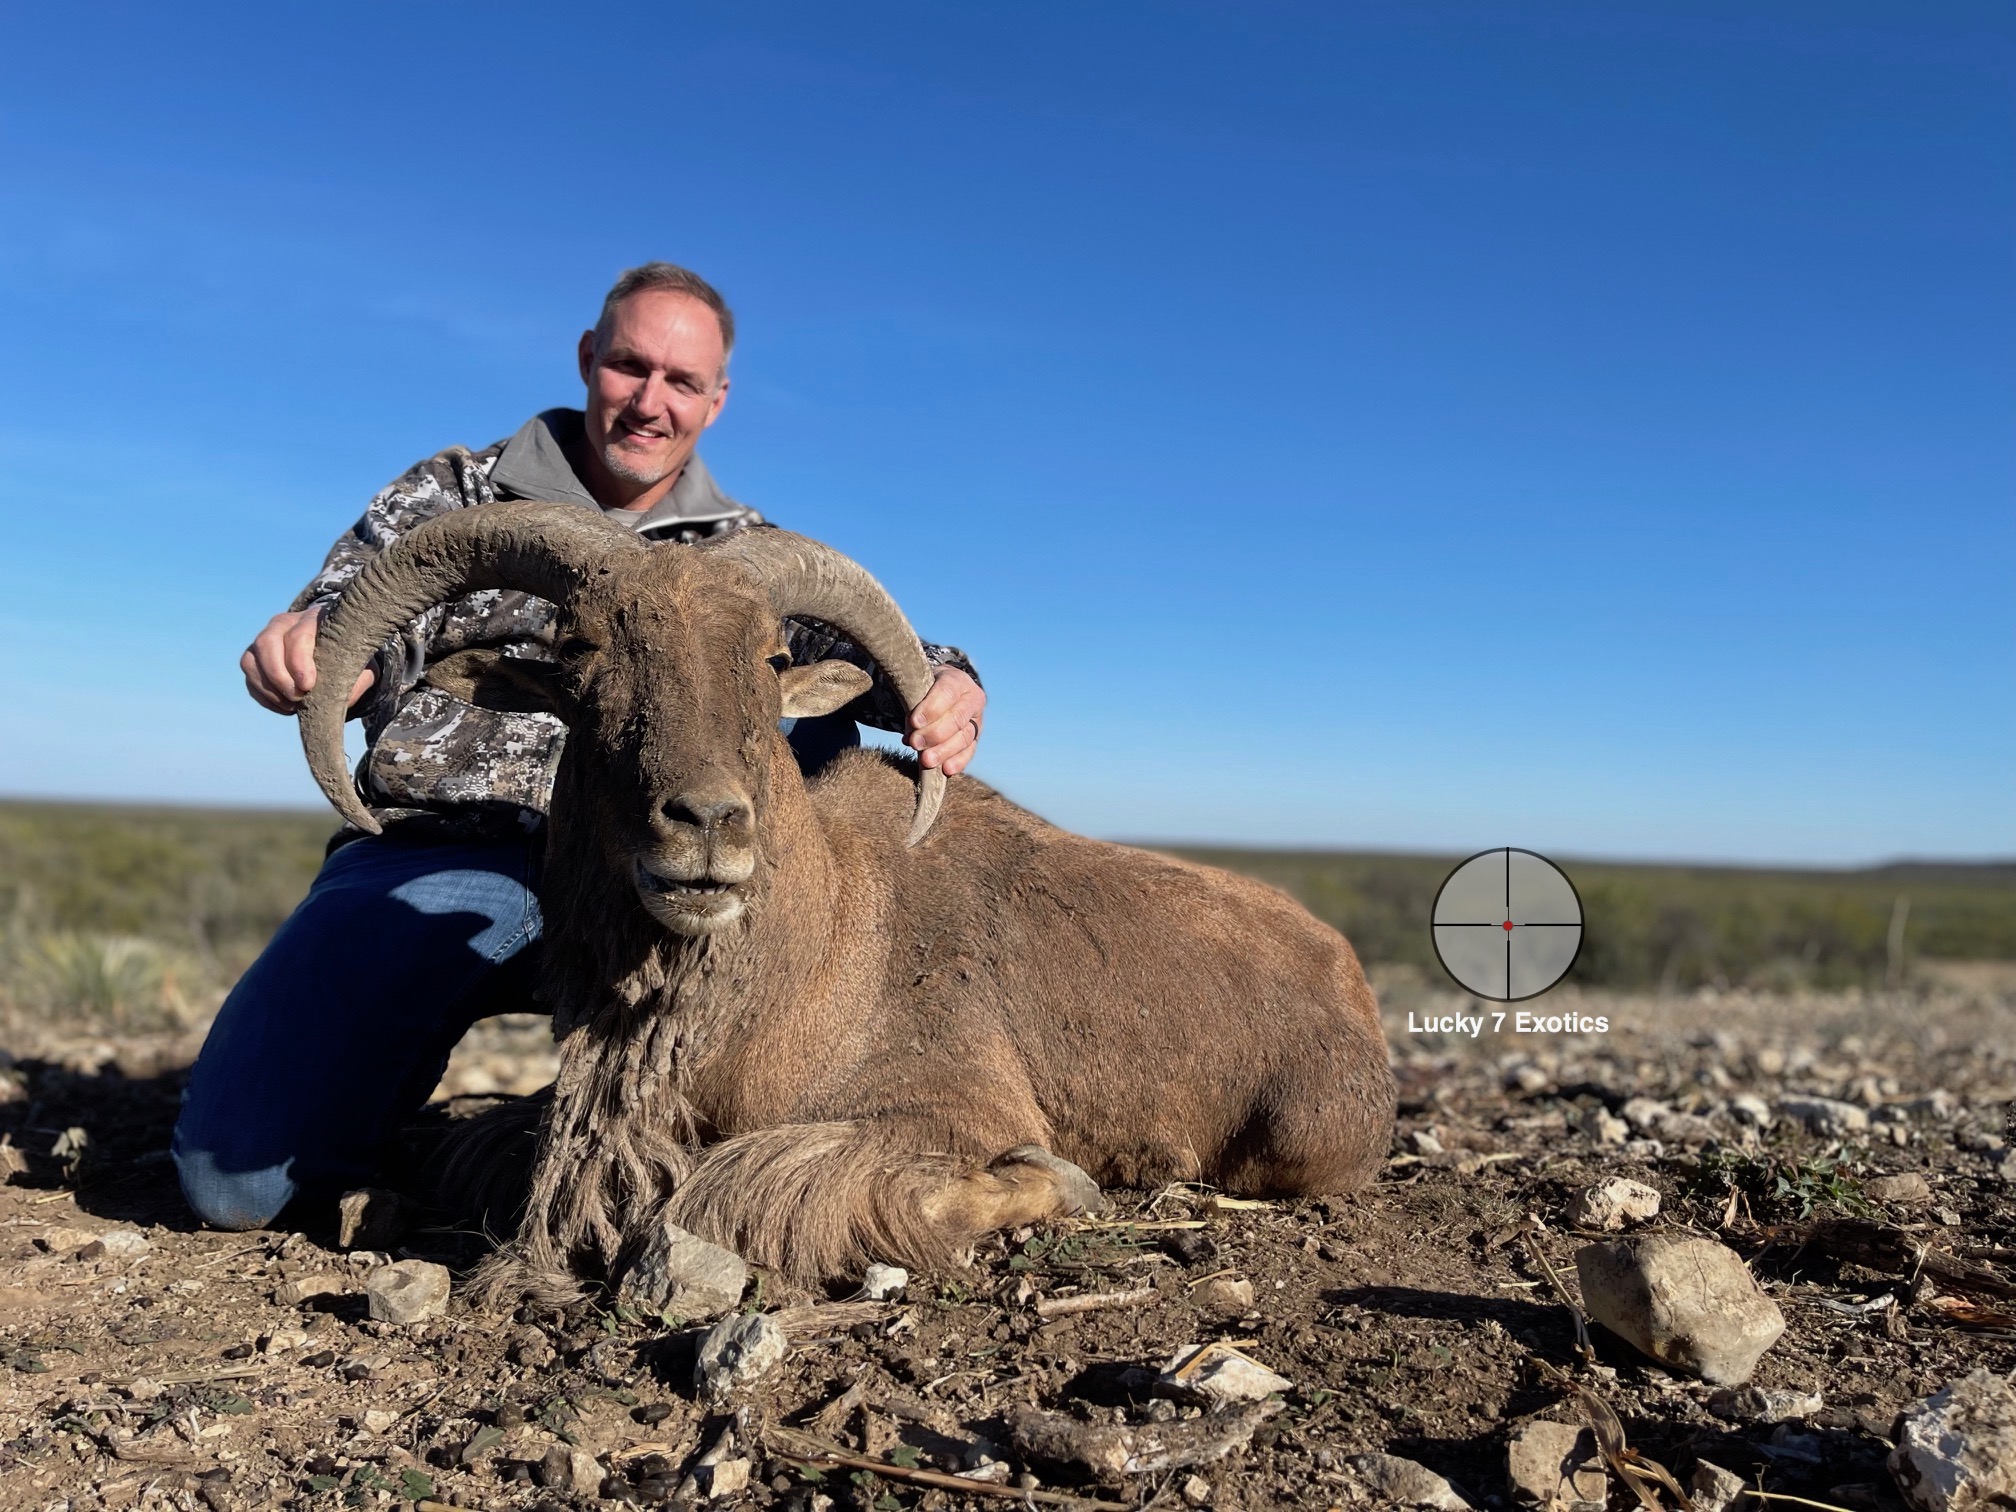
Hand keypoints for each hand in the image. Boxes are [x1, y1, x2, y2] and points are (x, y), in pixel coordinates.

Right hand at [241, 603, 375, 714]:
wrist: (337, 652)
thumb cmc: (349, 656)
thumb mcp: (360, 665)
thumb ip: (354, 679)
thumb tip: (338, 699)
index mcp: (314, 619)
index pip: (298, 635)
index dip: (299, 662)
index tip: (308, 685)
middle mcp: (285, 623)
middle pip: (266, 643)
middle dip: (279, 676)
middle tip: (298, 697)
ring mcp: (265, 639)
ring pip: (250, 660)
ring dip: (269, 689)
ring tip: (293, 705)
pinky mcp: (255, 658)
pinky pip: (249, 677)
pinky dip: (264, 696)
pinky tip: (286, 707)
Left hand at [907, 665, 984, 775]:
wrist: (942, 692)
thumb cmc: (926, 690)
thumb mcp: (919, 687)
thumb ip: (914, 704)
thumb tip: (910, 735)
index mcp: (957, 680)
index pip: (947, 693)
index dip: (931, 709)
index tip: (914, 722)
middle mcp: (972, 699)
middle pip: (957, 718)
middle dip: (934, 733)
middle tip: (915, 743)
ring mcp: (977, 720)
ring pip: (964, 737)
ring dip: (944, 751)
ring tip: (926, 760)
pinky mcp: (976, 738)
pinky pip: (969, 752)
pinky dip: (958, 762)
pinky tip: (946, 769)